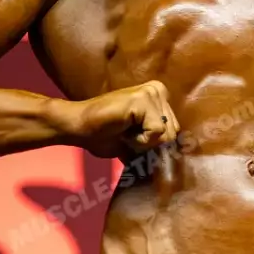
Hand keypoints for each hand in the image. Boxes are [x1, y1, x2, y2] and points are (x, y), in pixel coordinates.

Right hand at [61, 81, 178, 159]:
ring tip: (124, 131)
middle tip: (126, 134)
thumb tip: (175, 163)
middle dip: (150, 144)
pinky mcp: (143, 99)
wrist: (78, 127)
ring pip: (167, 135)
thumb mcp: (138, 141)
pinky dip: (139, 141)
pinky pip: (157, 133)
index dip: (153, 144)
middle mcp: (158, 90)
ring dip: (143, 143)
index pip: (174, 133)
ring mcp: (151, 92)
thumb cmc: (103, 135)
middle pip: (173, 134)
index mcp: (159, 96)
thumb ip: (156, 144)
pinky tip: (122, 129)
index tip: (130, 136)